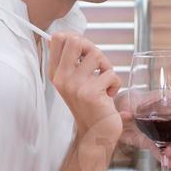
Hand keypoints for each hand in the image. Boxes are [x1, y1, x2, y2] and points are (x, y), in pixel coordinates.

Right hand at [49, 32, 122, 147]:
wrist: (95, 134)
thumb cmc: (89, 105)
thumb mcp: (75, 81)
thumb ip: (73, 60)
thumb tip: (71, 35)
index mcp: (55, 73)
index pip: (58, 38)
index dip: (76, 38)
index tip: (85, 52)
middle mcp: (61, 78)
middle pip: (75, 40)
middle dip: (92, 48)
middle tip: (98, 66)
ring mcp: (75, 86)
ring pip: (97, 55)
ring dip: (107, 68)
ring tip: (104, 83)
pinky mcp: (90, 93)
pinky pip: (110, 74)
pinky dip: (115, 84)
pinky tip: (108, 96)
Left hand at [118, 90, 170, 167]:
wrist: (115, 114)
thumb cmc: (126, 100)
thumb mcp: (129, 99)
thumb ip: (128, 108)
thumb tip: (127, 115)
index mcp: (170, 102)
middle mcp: (170, 118)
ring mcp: (163, 132)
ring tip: (169, 153)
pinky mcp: (153, 143)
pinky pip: (162, 152)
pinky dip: (166, 159)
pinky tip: (168, 164)